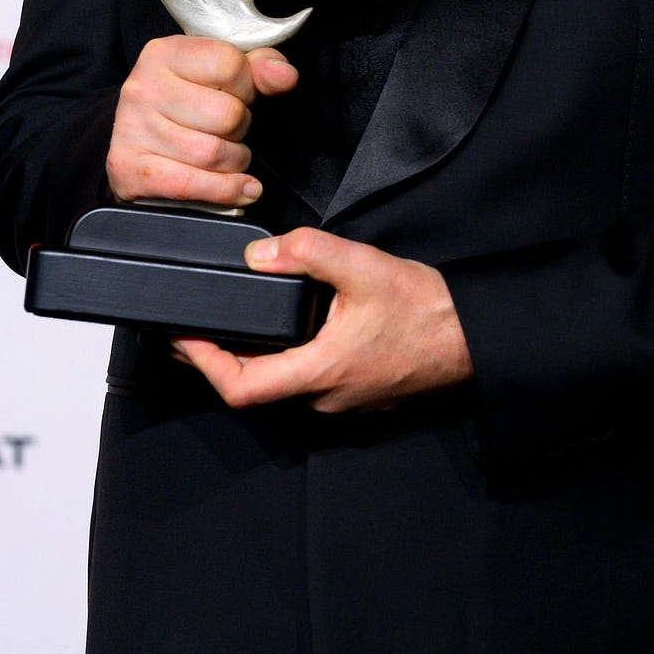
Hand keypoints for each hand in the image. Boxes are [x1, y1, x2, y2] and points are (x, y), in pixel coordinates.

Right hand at [106, 36, 297, 210]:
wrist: (134, 139)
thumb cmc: (186, 101)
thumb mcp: (219, 74)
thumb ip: (259, 69)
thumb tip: (285, 75)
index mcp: (165, 53)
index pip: (230, 64)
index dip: (248, 86)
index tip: (239, 96)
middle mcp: (144, 87)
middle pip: (226, 114)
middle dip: (242, 128)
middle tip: (231, 130)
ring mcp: (133, 128)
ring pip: (213, 153)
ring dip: (236, 161)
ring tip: (232, 156)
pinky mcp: (129, 168)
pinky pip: (191, 185)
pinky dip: (226, 190)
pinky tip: (242, 187)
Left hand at [172, 227, 473, 415]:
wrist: (471, 336)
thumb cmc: (426, 310)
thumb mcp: (363, 267)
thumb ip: (308, 253)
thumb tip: (259, 253)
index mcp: (320, 372)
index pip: (240, 388)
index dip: (203, 364)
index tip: (182, 337)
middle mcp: (324, 398)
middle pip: (252, 389)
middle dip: (217, 359)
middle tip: (193, 326)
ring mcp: (340, 400)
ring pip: (279, 386)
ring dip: (250, 359)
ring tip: (229, 323)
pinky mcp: (353, 393)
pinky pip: (304, 382)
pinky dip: (280, 359)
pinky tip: (281, 329)